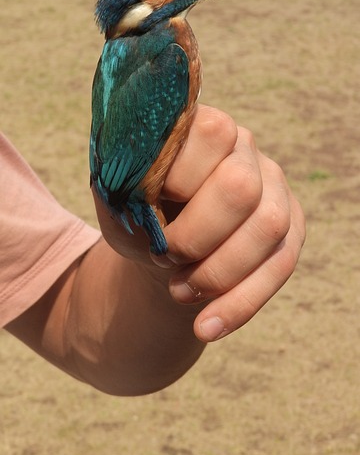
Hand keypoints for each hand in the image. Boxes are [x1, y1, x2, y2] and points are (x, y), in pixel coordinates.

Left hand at [93, 104, 304, 342]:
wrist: (162, 248)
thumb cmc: (139, 215)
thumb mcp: (118, 198)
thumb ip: (123, 182)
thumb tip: (136, 179)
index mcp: (203, 127)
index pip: (213, 133)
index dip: (180, 178)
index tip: (147, 211)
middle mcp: (246, 150)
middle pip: (241, 187)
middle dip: (197, 236)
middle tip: (164, 255)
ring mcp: (274, 187)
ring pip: (268, 228)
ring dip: (218, 273)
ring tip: (179, 293)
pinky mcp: (290, 227)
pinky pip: (281, 265)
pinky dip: (241, 303)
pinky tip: (206, 327)